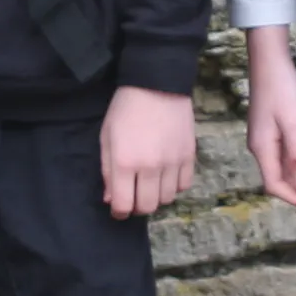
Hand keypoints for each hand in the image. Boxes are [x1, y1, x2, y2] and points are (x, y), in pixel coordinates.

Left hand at [100, 84, 197, 220]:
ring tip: (150, 184)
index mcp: (125, 162)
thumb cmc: (125, 109)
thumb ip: (107, 171)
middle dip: (137, 207)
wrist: (156, 83)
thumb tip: (110, 199)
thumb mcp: (107, 137)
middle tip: (133, 197)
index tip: (118, 209)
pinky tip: (166, 175)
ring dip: (156, 196)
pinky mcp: (188, 156)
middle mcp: (150, 167)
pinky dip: (174, 186)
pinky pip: (183, 185)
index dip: (119, 212)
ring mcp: (172, 162)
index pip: (124, 205)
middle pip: (147, 207)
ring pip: (167, 199)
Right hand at [243, 25, 295, 208]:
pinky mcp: (274, 131)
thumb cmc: (282, 90)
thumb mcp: (294, 123)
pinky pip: (289, 154)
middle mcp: (262, 148)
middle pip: (284, 178)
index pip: (276, 185)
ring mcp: (267, 139)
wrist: (271, 61)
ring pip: (288, 167)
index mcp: (263, 149)